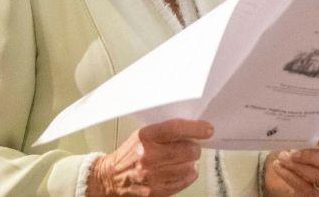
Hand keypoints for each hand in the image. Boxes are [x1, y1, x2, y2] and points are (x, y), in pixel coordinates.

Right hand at [87, 119, 211, 196]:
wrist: (111, 178)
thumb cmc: (130, 154)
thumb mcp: (144, 135)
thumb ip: (166, 131)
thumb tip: (195, 129)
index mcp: (146, 137)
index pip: (176, 129)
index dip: (196, 128)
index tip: (207, 129)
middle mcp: (149, 156)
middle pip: (189, 150)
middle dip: (193, 148)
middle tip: (188, 147)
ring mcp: (153, 175)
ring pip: (190, 166)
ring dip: (190, 162)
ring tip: (181, 160)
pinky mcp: (156, 191)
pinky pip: (185, 180)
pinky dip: (187, 175)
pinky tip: (179, 171)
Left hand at [264, 129, 318, 195]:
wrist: (280, 167)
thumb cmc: (291, 148)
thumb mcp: (296, 137)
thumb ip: (300, 132)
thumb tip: (292, 127)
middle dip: (311, 157)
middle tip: (294, 153)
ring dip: (298, 167)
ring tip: (282, 158)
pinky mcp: (313, 192)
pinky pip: (305, 187)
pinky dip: (290, 176)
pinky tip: (278, 167)